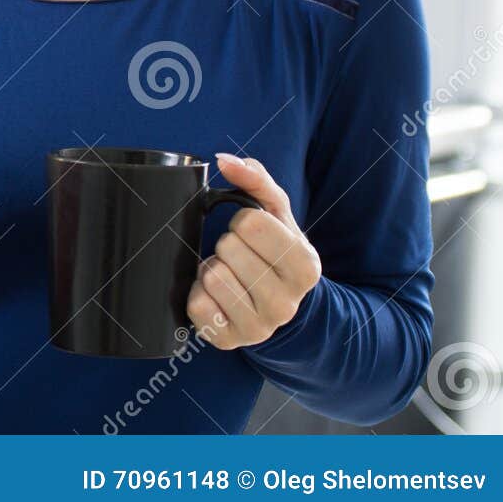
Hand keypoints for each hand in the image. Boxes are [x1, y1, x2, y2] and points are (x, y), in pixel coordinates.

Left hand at [186, 152, 322, 349]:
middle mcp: (288, 303)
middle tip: (239, 257)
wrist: (273, 305)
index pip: (251, 223)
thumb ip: (255, 180)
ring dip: (211, 269)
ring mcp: (260, 328)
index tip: (252, 234)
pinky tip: (217, 297)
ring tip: (229, 275)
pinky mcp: (229, 341)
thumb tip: (225, 160)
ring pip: (212, 276)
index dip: (243, 222)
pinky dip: (197, 294)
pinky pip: (196, 305)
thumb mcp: (275, 215)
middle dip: (226, 245)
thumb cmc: (273, 253)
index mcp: (306, 267)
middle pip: (228, 247)